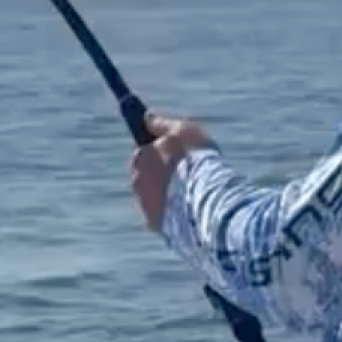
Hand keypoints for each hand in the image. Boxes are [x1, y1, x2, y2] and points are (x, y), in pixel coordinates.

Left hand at [130, 112, 215, 231]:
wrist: (205, 198)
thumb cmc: (196, 160)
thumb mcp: (183, 130)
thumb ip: (163, 124)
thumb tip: (147, 117)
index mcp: (140, 157)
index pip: (144, 152)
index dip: (160, 153)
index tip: (172, 154)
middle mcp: (136, 182)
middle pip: (146, 176)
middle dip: (162, 175)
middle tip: (187, 176)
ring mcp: (144, 205)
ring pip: (153, 197)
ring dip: (167, 195)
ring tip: (191, 195)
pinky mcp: (155, 224)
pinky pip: (162, 216)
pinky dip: (172, 212)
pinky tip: (189, 210)